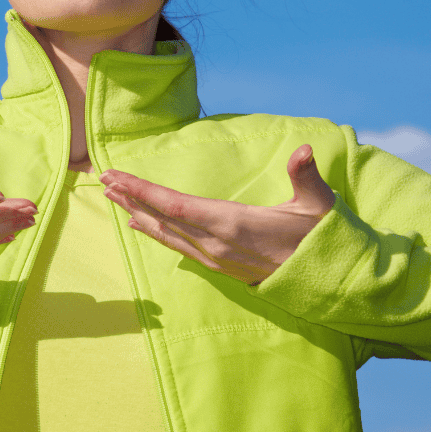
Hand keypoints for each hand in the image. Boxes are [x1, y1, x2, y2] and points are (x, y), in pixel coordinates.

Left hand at [100, 144, 334, 285]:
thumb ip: (306, 175)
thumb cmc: (320, 236)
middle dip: (131, 197)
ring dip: (137, 213)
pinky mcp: (218, 265)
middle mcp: (216, 243)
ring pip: (166, 233)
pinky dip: (155, 231)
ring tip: (113, 197)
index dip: (143, 190)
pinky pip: (177, 246)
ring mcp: (216, 257)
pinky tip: (141, 223)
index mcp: (233, 223)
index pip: (176, 205)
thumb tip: (304, 150)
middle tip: (103, 179)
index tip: (116, 176)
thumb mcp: (318, 203)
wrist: (327, 280)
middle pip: (163, 218)